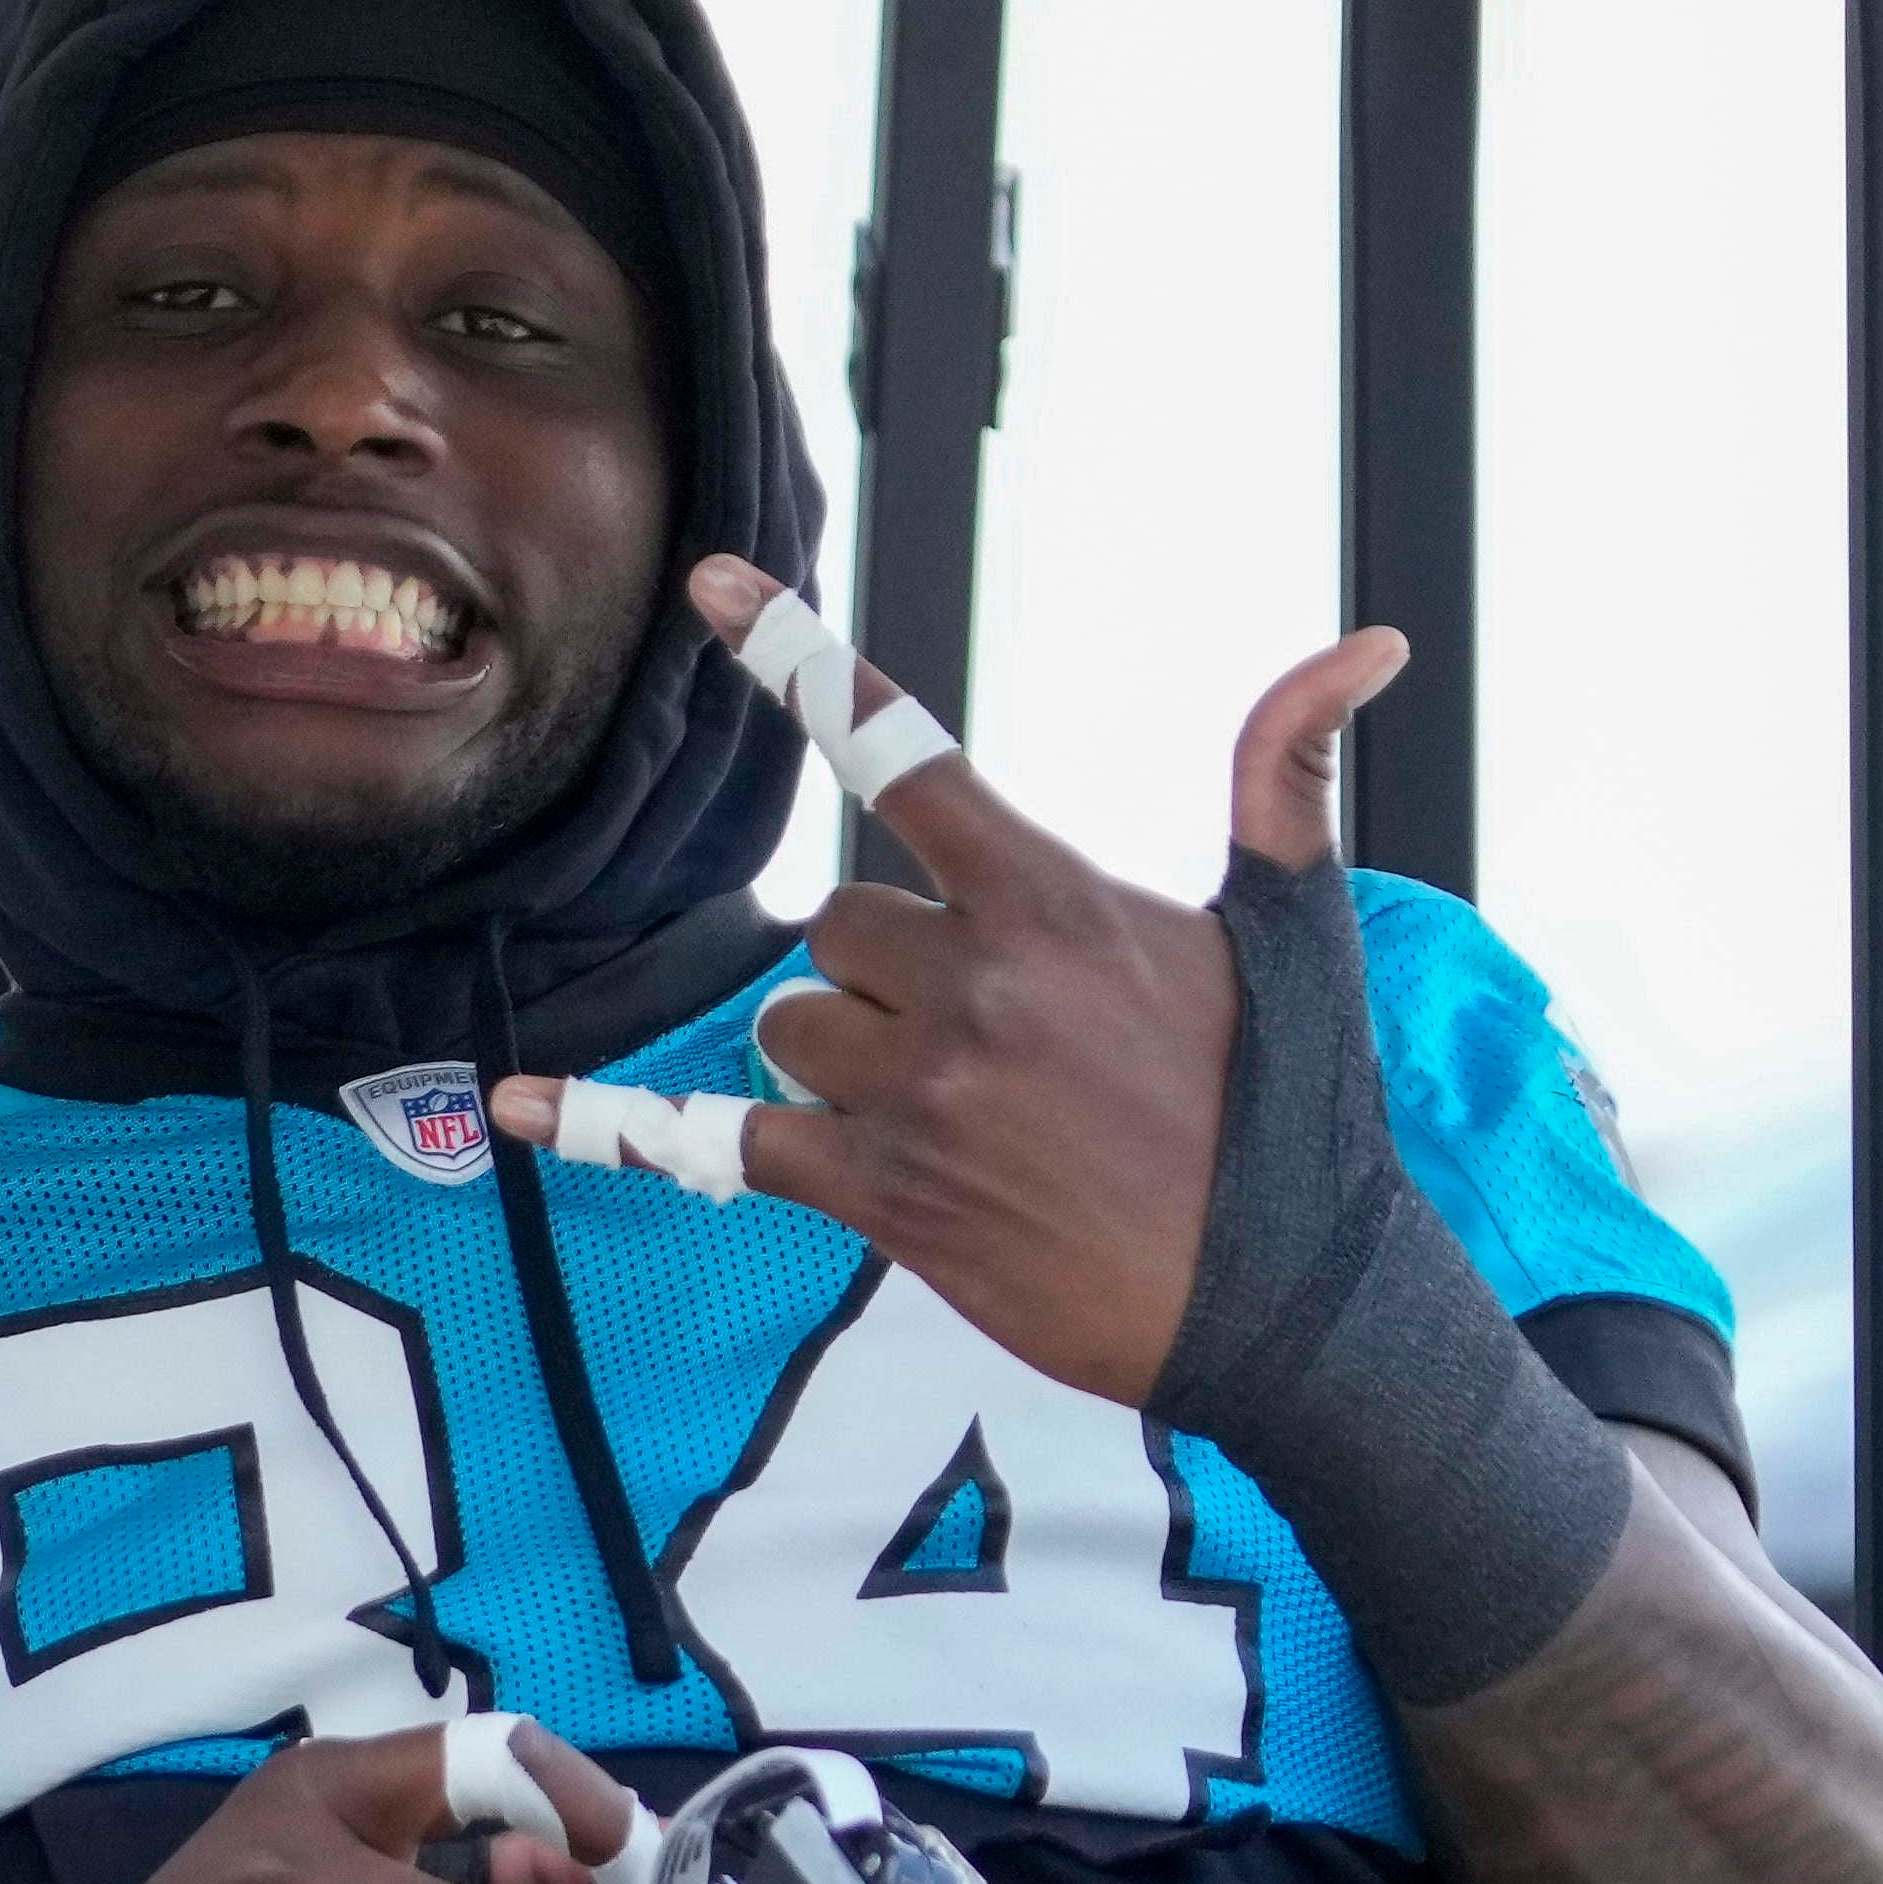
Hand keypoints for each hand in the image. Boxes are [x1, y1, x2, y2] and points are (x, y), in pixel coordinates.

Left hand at [494, 561, 1408, 1409]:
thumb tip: (1365, 641)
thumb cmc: (1295, 1114)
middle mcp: (975, 983)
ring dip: (842, 1062)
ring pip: (794, 1024)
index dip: (801, 660)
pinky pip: (715, 1142)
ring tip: (959, 1120)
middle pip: (837, 924)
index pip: (905, 753)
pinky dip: (617, 1129)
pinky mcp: (884, 1196)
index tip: (713, 586)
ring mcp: (922, 1092)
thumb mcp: (1293, 932)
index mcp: (1053, 899)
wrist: (1293, 1297)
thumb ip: (1282, 777)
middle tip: (990, 1044)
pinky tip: (516, 1109)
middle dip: (888, 973)